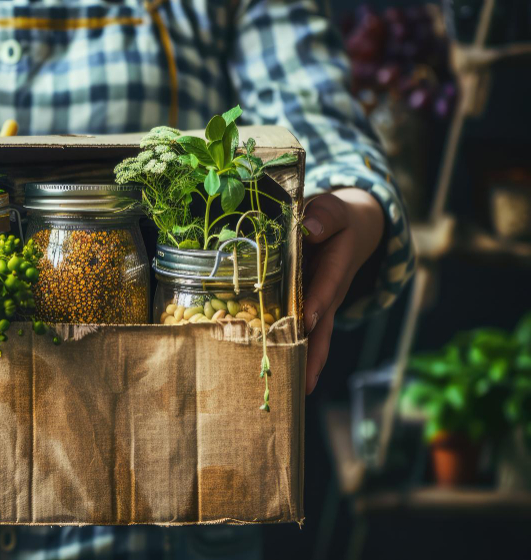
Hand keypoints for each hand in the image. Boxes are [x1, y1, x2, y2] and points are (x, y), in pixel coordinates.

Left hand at [302, 188, 383, 393]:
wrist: (352, 229)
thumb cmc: (336, 219)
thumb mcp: (335, 209)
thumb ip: (326, 215)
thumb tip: (312, 227)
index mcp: (335, 267)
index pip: (325, 287)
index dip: (317, 303)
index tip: (307, 322)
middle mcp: (329, 292)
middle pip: (323, 328)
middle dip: (313, 355)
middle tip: (303, 384)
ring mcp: (320, 305)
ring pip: (314, 338)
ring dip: (304, 363)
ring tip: (292, 392)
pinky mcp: (310, 309)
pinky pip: (302, 334)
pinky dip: (292, 352)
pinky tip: (278, 375)